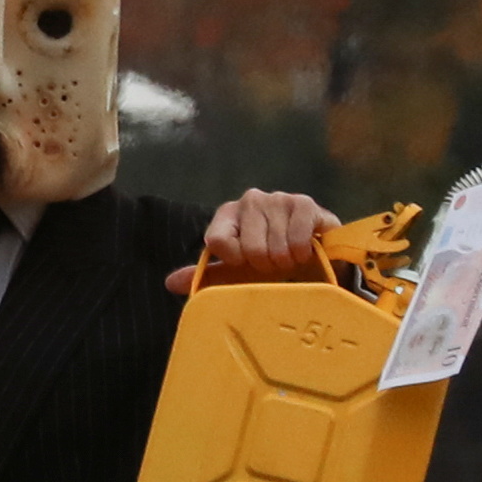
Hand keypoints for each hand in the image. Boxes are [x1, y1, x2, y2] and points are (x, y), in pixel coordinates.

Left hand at [170, 189, 332, 295]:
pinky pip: (298, 239)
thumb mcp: (236, 272)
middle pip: (250, 248)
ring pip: (275, 247)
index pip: (216, 241)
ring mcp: (277, 198)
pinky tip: (305, 251)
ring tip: (289, 256)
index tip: (246, 264)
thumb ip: (206, 275)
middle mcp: (249, 199)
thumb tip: (169, 283)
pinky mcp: (304, 203)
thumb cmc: (269, 260)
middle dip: (265, 265)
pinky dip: (302, 253)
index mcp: (226, 213)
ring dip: (285, 261)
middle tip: (274, 263)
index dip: (234, 261)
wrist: (313, 253)